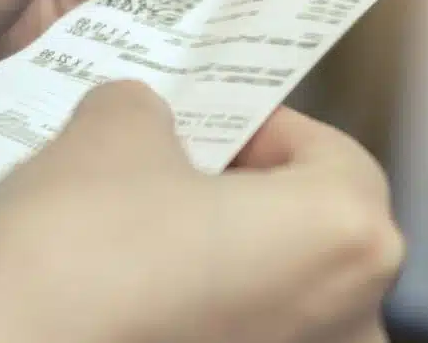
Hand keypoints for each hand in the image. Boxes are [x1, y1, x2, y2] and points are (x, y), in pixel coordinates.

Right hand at [0, 81, 402, 342]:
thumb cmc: (76, 264)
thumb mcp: (108, 137)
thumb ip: (144, 107)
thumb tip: (141, 116)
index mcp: (345, 240)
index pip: (329, 156)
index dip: (258, 127)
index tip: (202, 124)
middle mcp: (351, 326)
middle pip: (304, 230)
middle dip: (234, 194)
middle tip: (162, 171)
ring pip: (271, 294)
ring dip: (213, 260)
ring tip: (133, 236)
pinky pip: (234, 338)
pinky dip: (193, 317)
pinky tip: (127, 301)